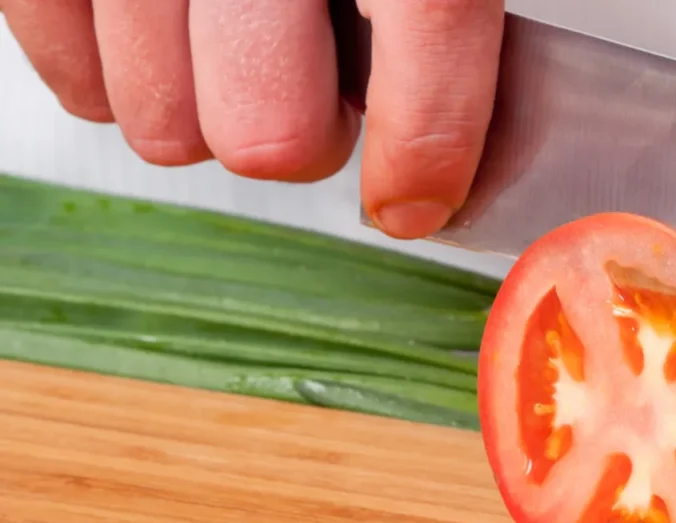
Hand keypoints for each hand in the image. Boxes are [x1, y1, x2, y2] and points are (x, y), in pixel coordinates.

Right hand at [0, 0, 502, 239]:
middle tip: (316, 105)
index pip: (429, 18)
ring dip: (207, 115)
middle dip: (300, 143)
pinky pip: (71, 77)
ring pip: (163, 124)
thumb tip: (450, 112)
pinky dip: (116, 79)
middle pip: (269, 128)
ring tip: (232, 51)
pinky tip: (158, 35)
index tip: (419, 198)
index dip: (429, 144)